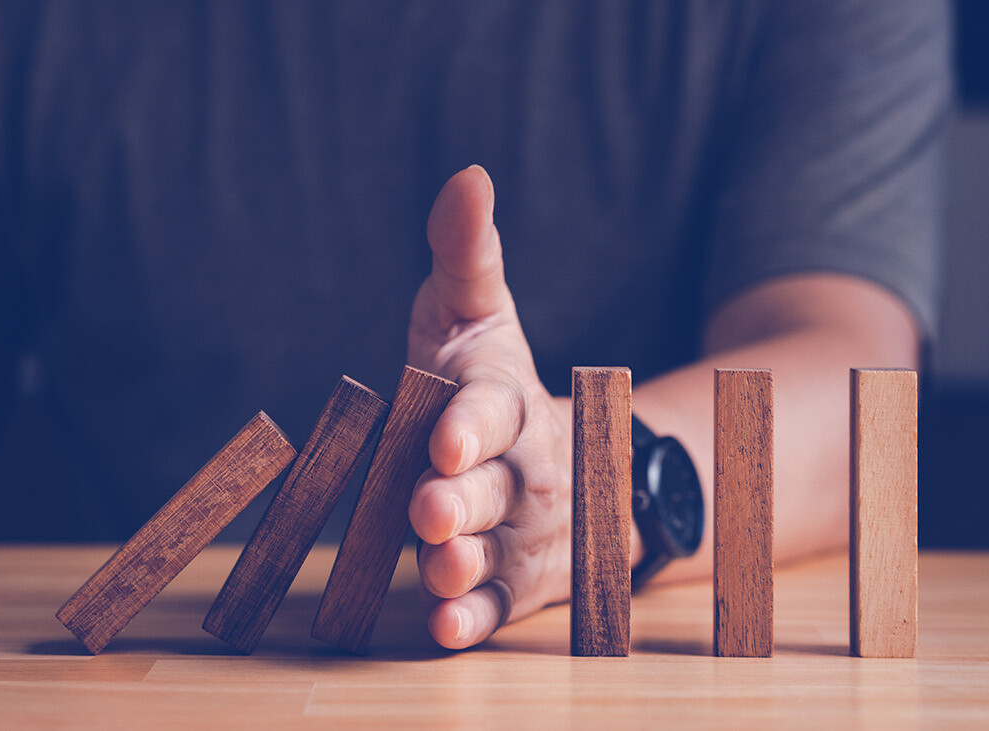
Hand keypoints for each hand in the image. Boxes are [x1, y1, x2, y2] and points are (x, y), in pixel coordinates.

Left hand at [407, 165, 573, 648]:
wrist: (560, 458)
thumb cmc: (491, 382)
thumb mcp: (477, 315)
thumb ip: (468, 255)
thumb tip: (468, 175)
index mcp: (505, 402)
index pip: (491, 410)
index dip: (469, 425)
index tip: (444, 438)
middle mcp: (524, 470)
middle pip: (496, 488)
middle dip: (463, 497)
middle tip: (428, 505)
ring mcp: (524, 531)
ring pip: (500, 551)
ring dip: (468, 563)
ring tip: (438, 569)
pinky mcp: (516, 582)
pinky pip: (500, 606)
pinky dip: (476, 619)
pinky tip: (446, 629)